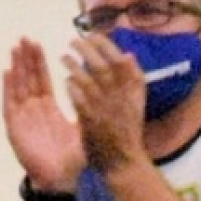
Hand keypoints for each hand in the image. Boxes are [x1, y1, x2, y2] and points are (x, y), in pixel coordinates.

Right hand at [2, 39, 83, 190]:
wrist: (60, 180)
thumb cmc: (71, 158)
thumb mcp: (83, 129)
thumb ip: (87, 108)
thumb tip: (96, 87)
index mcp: (48, 107)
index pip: (42, 79)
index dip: (39, 61)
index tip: (38, 43)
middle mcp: (33, 108)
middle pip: (28, 78)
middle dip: (26, 58)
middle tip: (25, 38)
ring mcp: (22, 116)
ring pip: (18, 86)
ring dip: (16, 67)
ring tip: (15, 48)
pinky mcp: (15, 125)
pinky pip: (10, 103)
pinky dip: (8, 87)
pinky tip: (7, 72)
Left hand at [61, 33, 148, 173]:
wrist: (124, 164)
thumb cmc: (127, 132)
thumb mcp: (135, 103)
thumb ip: (130, 80)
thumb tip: (127, 54)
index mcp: (135, 93)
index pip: (124, 62)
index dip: (108, 46)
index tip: (95, 35)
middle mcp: (123, 99)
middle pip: (105, 66)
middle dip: (88, 50)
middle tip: (74, 41)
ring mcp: (107, 109)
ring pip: (89, 80)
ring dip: (75, 65)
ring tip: (64, 57)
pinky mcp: (92, 121)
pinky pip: (79, 98)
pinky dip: (72, 87)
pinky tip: (66, 81)